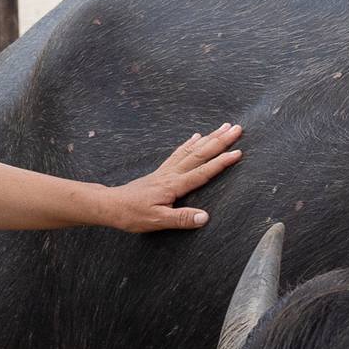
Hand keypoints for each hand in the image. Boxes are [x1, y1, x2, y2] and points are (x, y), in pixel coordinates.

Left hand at [94, 123, 242, 232]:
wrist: (110, 205)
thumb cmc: (132, 214)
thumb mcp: (156, 221)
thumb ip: (181, 219)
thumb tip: (205, 217)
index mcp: (173, 185)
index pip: (202, 172)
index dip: (221, 163)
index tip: (237, 153)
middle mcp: (171, 174)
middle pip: (200, 154)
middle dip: (220, 141)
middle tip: (237, 129)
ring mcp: (166, 170)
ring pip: (192, 150)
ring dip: (209, 138)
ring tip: (224, 127)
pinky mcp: (161, 172)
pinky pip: (179, 153)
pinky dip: (190, 143)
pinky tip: (197, 136)